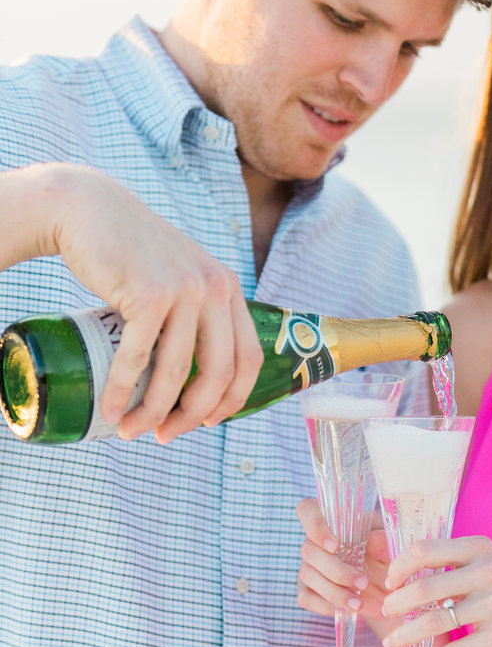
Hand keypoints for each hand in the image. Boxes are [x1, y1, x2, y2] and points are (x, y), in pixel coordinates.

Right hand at [49, 166, 262, 441]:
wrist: (88, 209)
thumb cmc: (130, 253)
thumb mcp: (179, 276)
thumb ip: (196, 312)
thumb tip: (193, 375)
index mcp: (229, 289)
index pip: (249, 359)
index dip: (231, 400)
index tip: (206, 422)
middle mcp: (216, 289)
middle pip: (217, 374)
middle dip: (191, 416)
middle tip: (165, 436)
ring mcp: (184, 290)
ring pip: (176, 372)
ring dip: (152, 411)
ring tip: (130, 431)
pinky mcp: (149, 294)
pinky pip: (138, 358)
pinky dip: (121, 390)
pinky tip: (111, 411)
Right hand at [296, 498, 391, 626]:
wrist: (388, 586)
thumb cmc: (386, 555)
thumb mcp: (391, 546)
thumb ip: (384, 541)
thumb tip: (374, 538)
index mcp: (334, 521)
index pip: (307, 510)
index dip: (315, 526)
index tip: (335, 546)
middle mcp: (316, 541)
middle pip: (309, 550)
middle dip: (337, 571)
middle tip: (364, 583)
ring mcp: (309, 565)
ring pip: (308, 575)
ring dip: (334, 592)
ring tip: (359, 603)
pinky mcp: (308, 589)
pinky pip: (306, 597)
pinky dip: (325, 605)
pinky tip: (345, 609)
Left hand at [379, 534, 491, 646]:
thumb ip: (460, 562)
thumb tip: (412, 572)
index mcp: (481, 548)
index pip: (425, 550)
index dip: (400, 566)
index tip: (390, 581)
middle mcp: (487, 572)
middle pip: (425, 587)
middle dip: (397, 603)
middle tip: (385, 613)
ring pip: (436, 621)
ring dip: (407, 635)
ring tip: (392, 643)